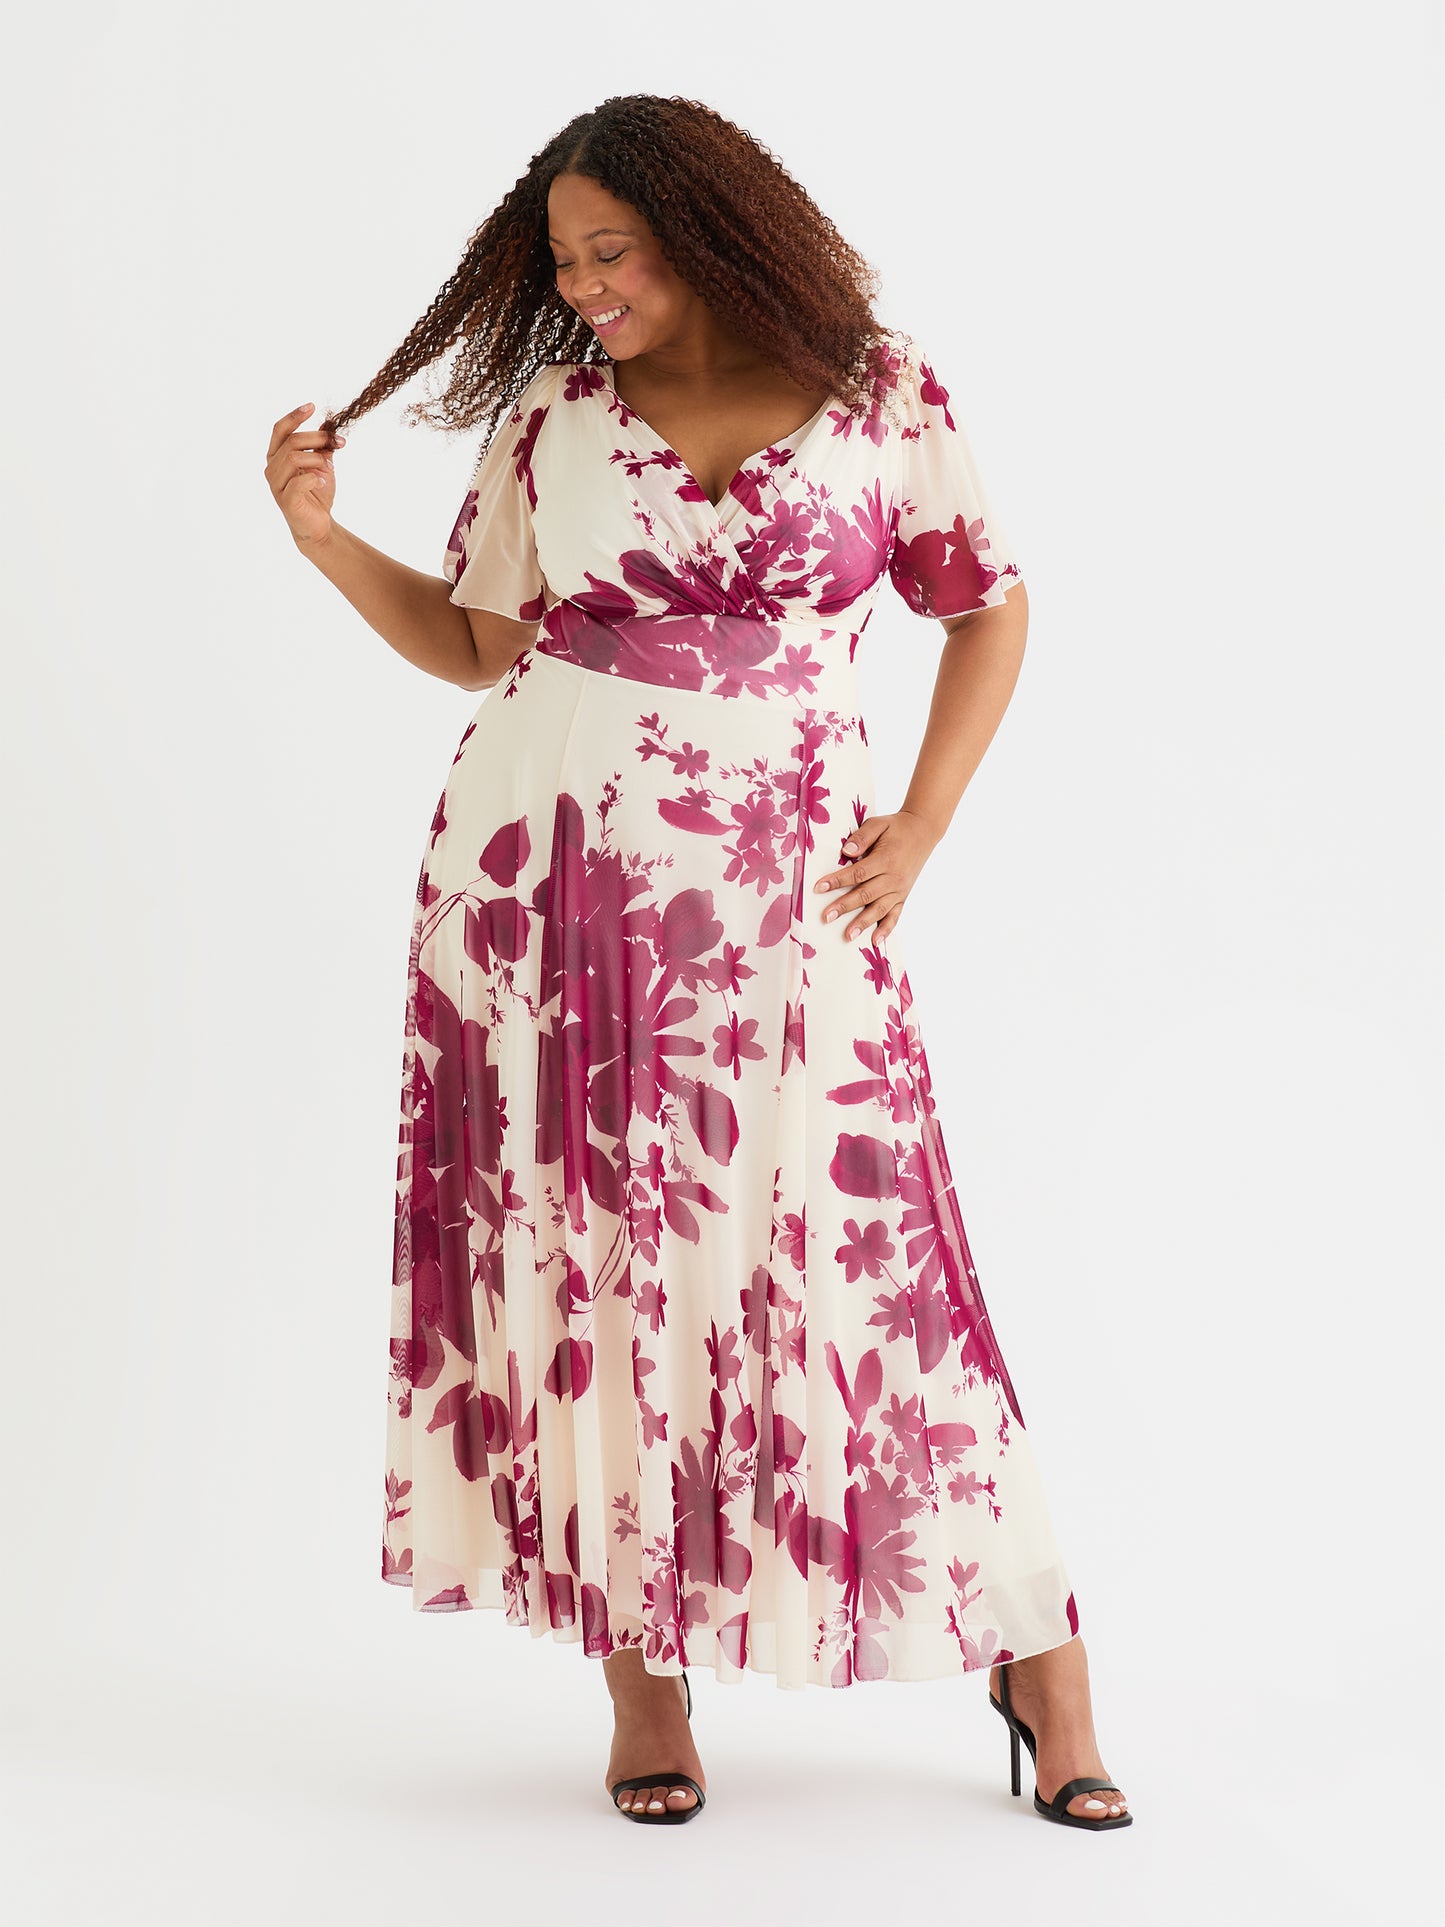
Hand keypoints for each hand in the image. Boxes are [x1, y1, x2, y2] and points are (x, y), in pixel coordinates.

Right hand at [266, 403, 343, 549]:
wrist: (319, 524)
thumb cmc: (317, 493)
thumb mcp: (322, 465)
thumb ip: (321, 447)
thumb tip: (329, 425)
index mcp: (277, 455)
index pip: (280, 429)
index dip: (294, 416)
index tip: (312, 406)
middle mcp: (272, 467)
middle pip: (292, 441)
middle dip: (318, 438)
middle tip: (339, 442)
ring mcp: (276, 484)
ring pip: (294, 457)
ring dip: (317, 458)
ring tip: (330, 467)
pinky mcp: (285, 500)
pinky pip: (298, 482)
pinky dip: (314, 478)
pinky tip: (323, 482)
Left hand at [813, 810, 941, 942]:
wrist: (923, 831)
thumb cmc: (896, 827)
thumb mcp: (878, 823)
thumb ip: (862, 837)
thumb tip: (846, 851)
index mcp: (885, 859)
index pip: (858, 873)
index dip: (837, 881)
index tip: (819, 887)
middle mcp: (893, 878)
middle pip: (865, 895)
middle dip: (844, 907)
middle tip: (826, 917)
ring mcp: (899, 889)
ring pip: (879, 910)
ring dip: (862, 923)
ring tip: (848, 936)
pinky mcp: (903, 896)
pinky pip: (895, 916)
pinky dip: (886, 929)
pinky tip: (875, 941)